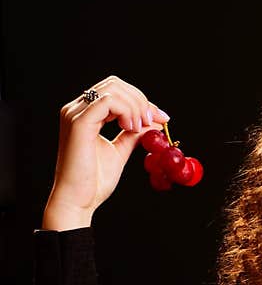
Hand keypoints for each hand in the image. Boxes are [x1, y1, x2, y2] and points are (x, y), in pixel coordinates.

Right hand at [45, 76, 169, 216]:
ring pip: (113, 89)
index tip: (161, 118)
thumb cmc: (94, 181)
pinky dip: (127, 111)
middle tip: (153, 122)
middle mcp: (77, 109)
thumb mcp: (120, 151)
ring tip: (141, 128)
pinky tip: (131, 128)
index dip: (142, 101)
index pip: (116, 92)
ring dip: (136, 107)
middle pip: (115, 84)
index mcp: (85, 115)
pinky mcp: (79, 123)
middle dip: (141, 100)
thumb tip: (152, 123)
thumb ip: (133, 135)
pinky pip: (108, 101)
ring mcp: (76, 114)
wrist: (79, 200)